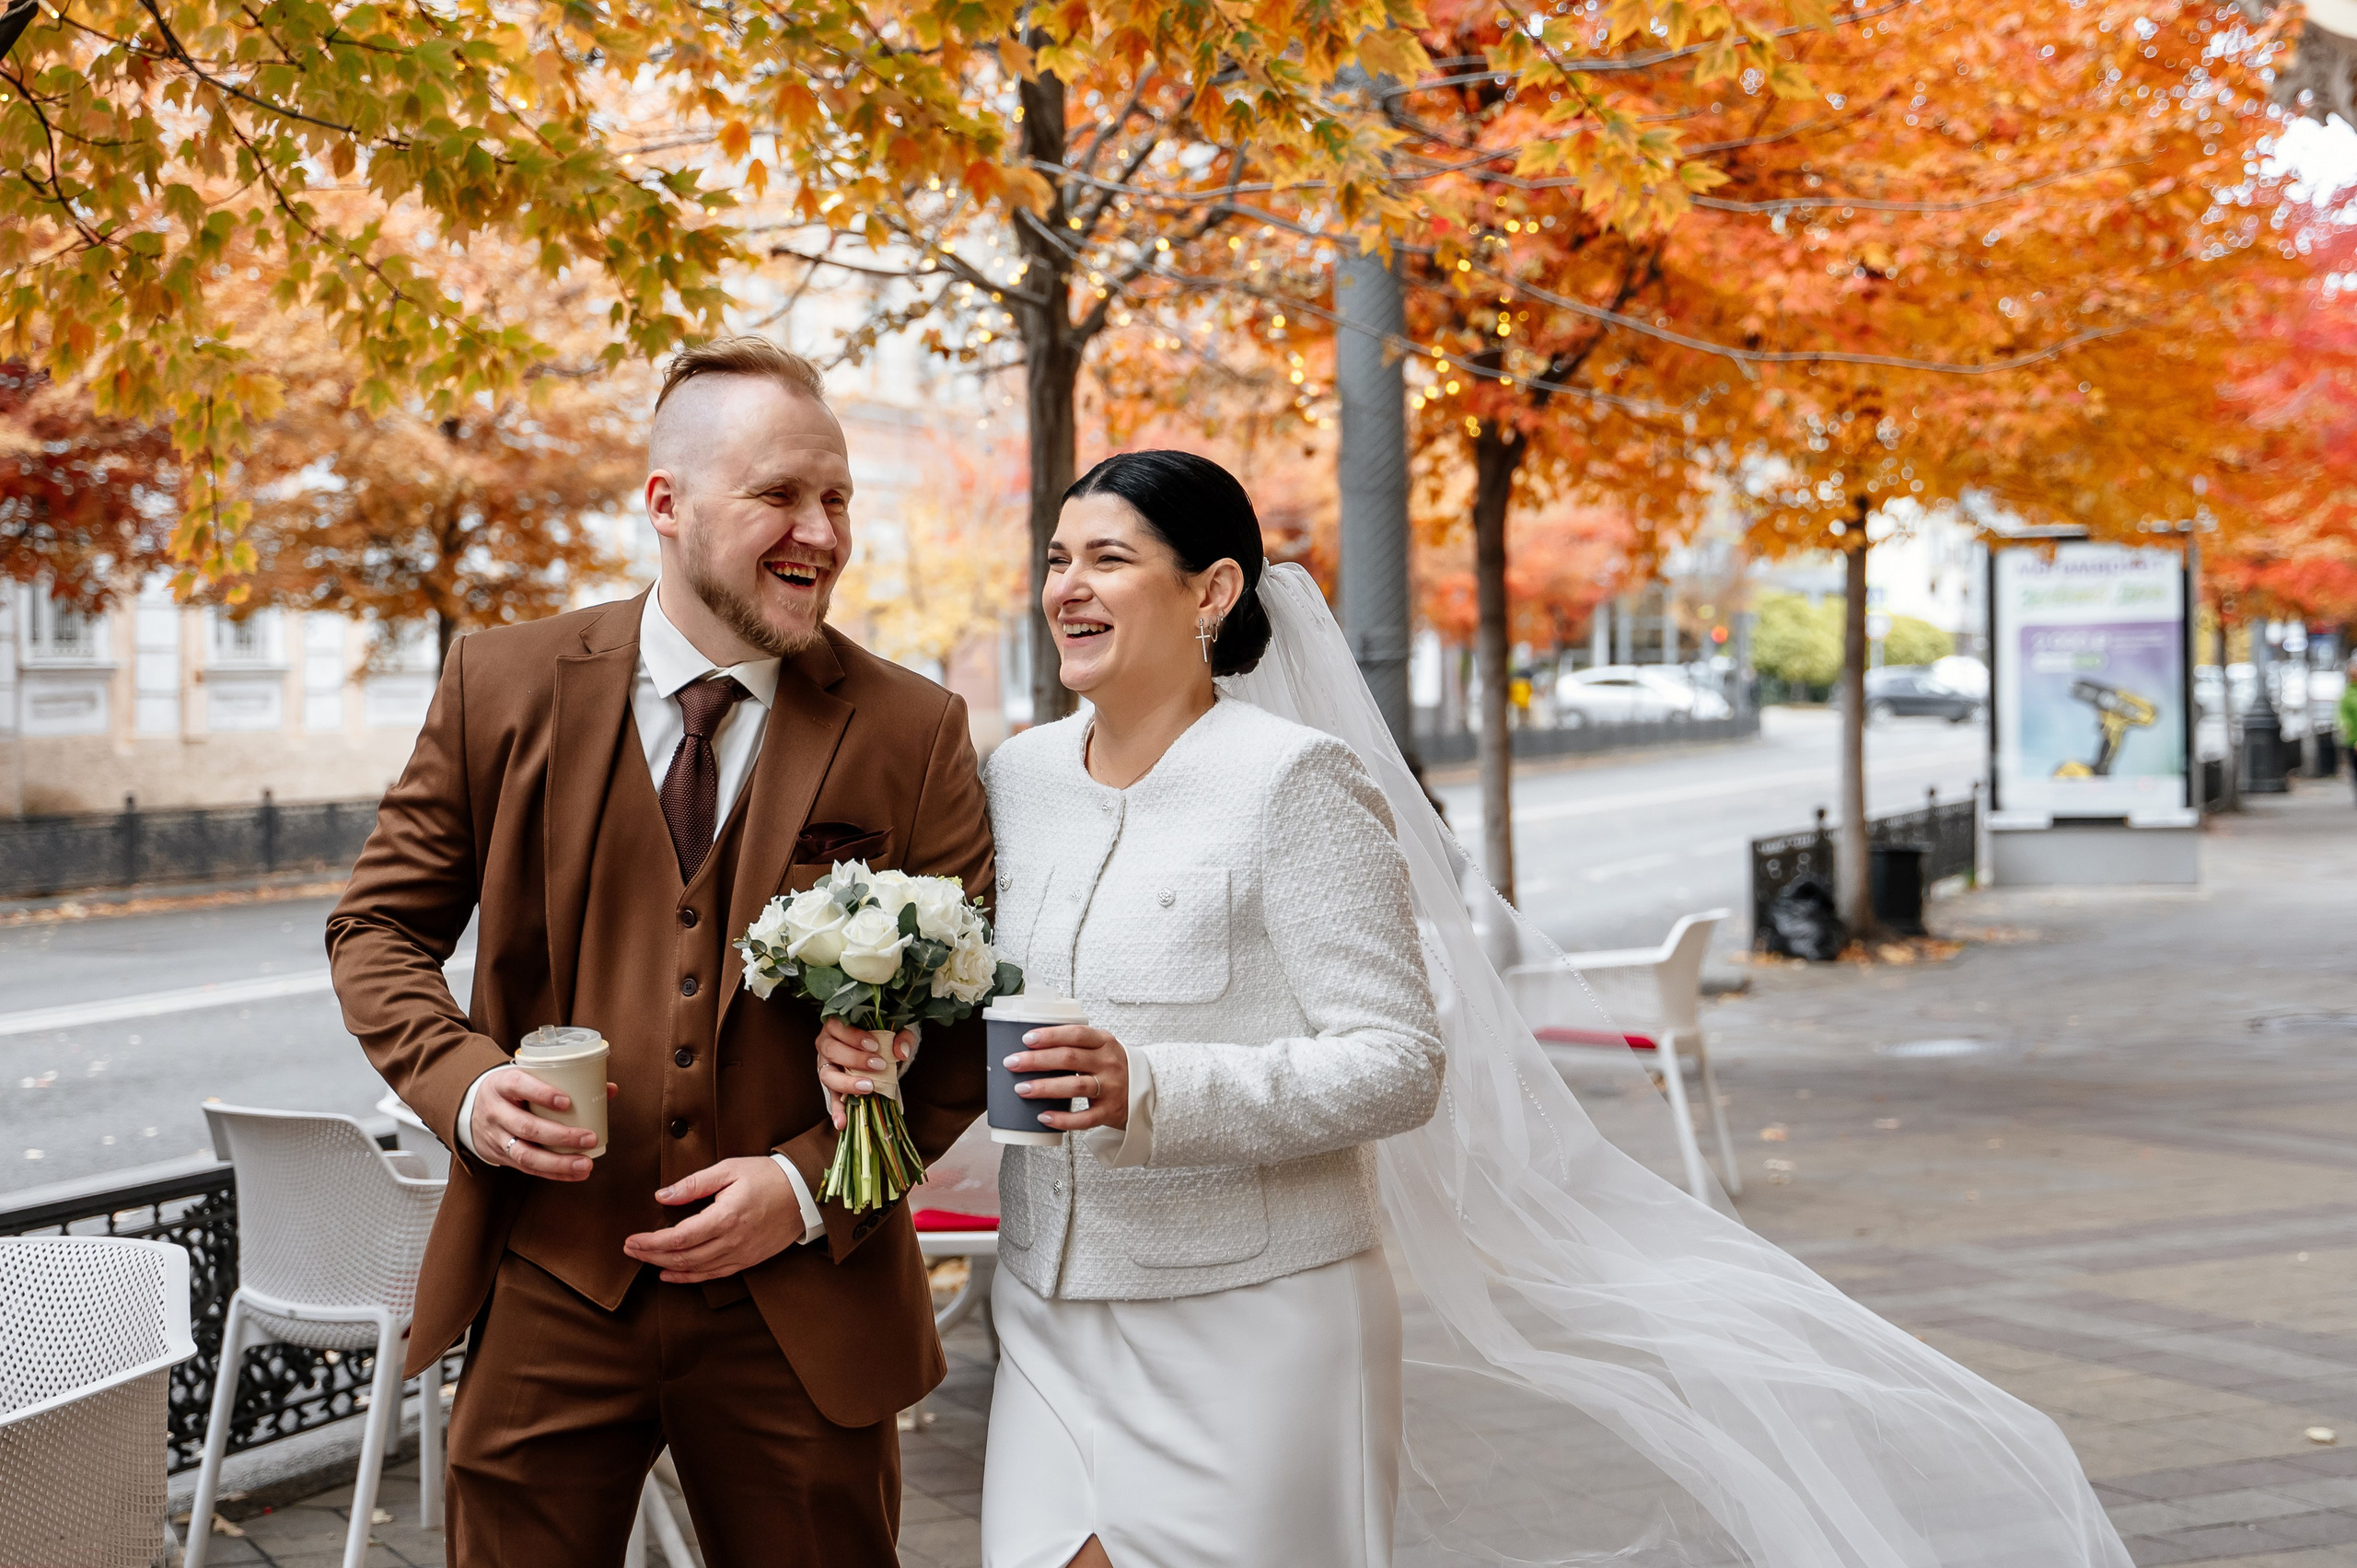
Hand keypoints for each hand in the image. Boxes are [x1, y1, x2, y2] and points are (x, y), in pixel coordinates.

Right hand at [471, 1067, 614, 1180]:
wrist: (473, 1111)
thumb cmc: (512, 1091)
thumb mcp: (527, 1078)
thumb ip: (565, 1081)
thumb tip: (610, 1089)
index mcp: (502, 1084)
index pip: (519, 1086)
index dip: (541, 1093)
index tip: (567, 1102)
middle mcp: (495, 1111)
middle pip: (526, 1126)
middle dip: (560, 1135)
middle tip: (590, 1138)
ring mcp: (496, 1137)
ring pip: (525, 1154)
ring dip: (558, 1162)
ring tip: (585, 1164)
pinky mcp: (500, 1156)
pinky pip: (528, 1168)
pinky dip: (554, 1173)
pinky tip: (576, 1174)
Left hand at [623, 1157, 804, 1283]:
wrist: (805, 1193)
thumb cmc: (768, 1176)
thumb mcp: (730, 1169)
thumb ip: (694, 1184)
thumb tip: (662, 1196)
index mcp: (726, 1217)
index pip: (679, 1237)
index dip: (651, 1242)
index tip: (631, 1240)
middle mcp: (732, 1241)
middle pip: (682, 1257)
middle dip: (651, 1255)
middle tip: (629, 1250)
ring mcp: (741, 1254)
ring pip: (695, 1269)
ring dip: (665, 1267)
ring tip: (644, 1260)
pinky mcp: (747, 1260)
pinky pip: (713, 1275)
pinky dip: (689, 1278)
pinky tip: (671, 1275)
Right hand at [814, 1019, 916, 1128]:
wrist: (878, 1048)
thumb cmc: (881, 1035)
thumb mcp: (895, 1031)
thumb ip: (901, 1037)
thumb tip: (901, 1053)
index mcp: (836, 1026)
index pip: (837, 1027)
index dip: (853, 1036)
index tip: (875, 1045)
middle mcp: (825, 1044)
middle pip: (831, 1050)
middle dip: (855, 1059)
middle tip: (879, 1065)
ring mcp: (826, 1066)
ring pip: (827, 1075)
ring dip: (847, 1083)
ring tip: (868, 1088)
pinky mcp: (831, 1085)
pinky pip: (831, 1099)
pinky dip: (836, 1111)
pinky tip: (842, 1123)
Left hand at [1005, 1025, 1127, 1131]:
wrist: (1149, 1092)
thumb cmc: (1115, 1068)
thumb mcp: (1103, 1048)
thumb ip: (1077, 1045)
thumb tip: (1032, 1047)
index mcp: (1105, 1042)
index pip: (1076, 1034)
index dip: (1050, 1035)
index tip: (1027, 1039)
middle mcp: (1109, 1064)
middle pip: (1069, 1059)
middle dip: (1036, 1060)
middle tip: (1012, 1063)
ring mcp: (1111, 1089)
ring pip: (1074, 1087)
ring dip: (1044, 1087)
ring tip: (1021, 1089)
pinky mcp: (1109, 1112)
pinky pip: (1083, 1118)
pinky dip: (1062, 1119)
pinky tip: (1043, 1116)